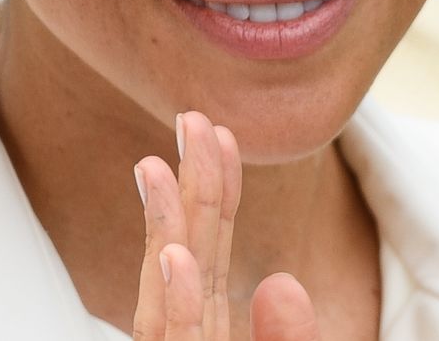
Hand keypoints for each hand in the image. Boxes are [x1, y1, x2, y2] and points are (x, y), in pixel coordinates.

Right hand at [131, 111, 321, 339]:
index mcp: (208, 323)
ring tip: (153, 166)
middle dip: (190, 182)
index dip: (220, 188)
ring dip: (163, 224)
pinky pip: (180, 339)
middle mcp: (184, 331)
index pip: (214, 245)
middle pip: (190, 248)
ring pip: (169, 287)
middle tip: (190, 119)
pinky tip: (174, 254)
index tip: (223, 135)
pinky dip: (178, 298)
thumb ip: (286, 335)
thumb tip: (280, 281)